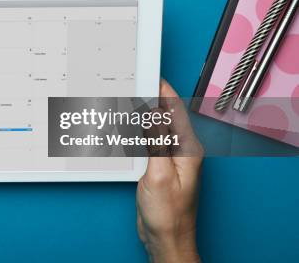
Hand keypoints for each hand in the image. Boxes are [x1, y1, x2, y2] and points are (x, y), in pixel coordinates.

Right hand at [136, 80, 202, 262]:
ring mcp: (171, 161)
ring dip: (143, 116)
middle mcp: (182, 152)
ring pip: (156, 129)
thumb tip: (152, 112)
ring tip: (128, 102)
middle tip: (134, 84)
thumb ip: (156, 141)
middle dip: (151, 100)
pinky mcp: (159, 169)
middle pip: (166, 117)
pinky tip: (128, 130)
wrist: (166, 239)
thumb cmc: (168, 214)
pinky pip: (149, 143)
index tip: (150, 76)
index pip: (176, 111)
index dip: (164, 91)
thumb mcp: (159, 173)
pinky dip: (138, 133)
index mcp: (188, 150)